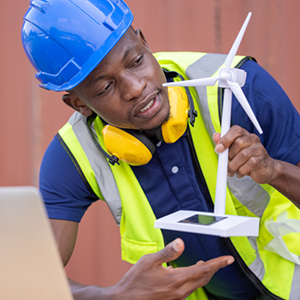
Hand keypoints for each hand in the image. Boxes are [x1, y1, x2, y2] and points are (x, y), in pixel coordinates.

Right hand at [113, 238, 233, 299]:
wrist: (126, 299)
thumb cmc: (136, 281)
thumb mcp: (150, 261)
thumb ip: (168, 252)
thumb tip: (181, 243)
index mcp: (177, 279)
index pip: (203, 269)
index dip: (217, 264)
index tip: (227, 260)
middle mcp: (180, 290)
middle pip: (203, 278)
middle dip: (213, 269)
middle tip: (219, 262)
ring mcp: (177, 297)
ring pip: (197, 285)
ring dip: (203, 275)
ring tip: (204, 265)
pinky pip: (188, 290)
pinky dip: (193, 281)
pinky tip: (186, 276)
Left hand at [213, 125, 276, 183]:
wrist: (265, 169)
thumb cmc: (246, 159)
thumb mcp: (233, 151)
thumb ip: (224, 143)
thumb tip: (215, 136)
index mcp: (244, 134)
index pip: (236, 130)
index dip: (226, 139)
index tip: (218, 149)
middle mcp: (253, 139)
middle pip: (239, 142)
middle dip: (230, 155)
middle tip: (227, 163)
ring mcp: (259, 149)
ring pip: (243, 154)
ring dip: (234, 165)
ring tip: (231, 171)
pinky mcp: (262, 160)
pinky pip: (250, 164)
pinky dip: (241, 170)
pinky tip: (239, 173)